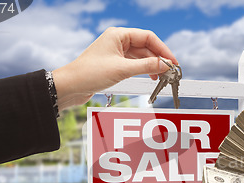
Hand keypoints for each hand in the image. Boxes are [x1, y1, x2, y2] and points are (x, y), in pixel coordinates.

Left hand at [52, 27, 177, 109]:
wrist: (70, 86)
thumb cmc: (90, 73)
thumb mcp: (122, 70)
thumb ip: (146, 67)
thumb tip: (165, 65)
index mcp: (118, 35)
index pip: (148, 37)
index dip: (163, 49)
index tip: (173, 62)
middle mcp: (118, 41)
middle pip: (146, 46)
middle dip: (159, 58)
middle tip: (171, 71)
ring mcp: (116, 52)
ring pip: (141, 56)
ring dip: (152, 66)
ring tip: (162, 77)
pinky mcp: (114, 64)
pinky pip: (134, 64)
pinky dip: (144, 70)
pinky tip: (151, 78)